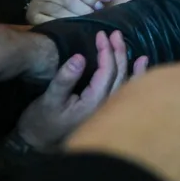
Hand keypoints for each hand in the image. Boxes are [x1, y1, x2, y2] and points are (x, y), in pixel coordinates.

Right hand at [17, 31, 148, 150]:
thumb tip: (79, 57)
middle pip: (120, 74)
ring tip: (126, 43)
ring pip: (126, 82)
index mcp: (94, 103)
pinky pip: (125, 90)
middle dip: (118, 52)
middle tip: (114, 33)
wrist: (38, 147)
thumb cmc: (41, 123)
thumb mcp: (49, 100)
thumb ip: (65, 80)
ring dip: (127, 61)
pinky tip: (141, 63)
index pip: (107, 72)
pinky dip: (135, 75)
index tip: (101, 35)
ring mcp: (109, 110)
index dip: (106, 52)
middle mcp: (107, 107)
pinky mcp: (107, 112)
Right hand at [27, 0, 114, 24]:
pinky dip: (61, 26)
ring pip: (58, 11)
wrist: (51, 25)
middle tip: (94, 18)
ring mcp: (35, 5)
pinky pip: (48, 22)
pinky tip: (71, 30)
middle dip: (83, 9)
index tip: (100, 7)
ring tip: (85, 25)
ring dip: (75, 19)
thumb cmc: (73, 8)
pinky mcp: (32, 19)